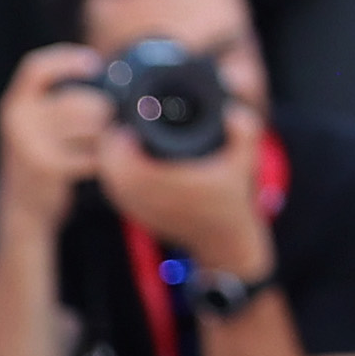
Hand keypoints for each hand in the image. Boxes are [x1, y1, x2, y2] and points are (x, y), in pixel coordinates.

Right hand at [0, 42, 120, 229]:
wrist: (20, 206)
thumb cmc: (39, 156)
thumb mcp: (34, 123)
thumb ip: (56, 99)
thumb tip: (107, 72)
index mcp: (14, 105)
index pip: (35, 68)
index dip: (65, 59)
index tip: (93, 63)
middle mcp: (18, 122)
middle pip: (77, 101)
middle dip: (101, 110)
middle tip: (108, 121)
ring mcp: (31, 147)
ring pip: (89, 127)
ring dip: (104, 136)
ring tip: (101, 143)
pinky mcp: (49, 169)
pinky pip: (93, 154)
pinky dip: (103, 158)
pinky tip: (100, 163)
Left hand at [97, 96, 279, 276]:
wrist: (224, 243)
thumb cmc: (233, 202)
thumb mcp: (245, 165)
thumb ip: (245, 134)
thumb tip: (233, 112)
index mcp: (171, 185)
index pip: (127, 160)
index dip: (120, 136)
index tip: (128, 118)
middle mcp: (151, 199)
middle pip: (111, 167)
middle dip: (112, 143)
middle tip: (122, 122)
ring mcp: (142, 211)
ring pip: (109, 180)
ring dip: (111, 159)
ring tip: (122, 137)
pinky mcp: (140, 217)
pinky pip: (115, 192)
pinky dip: (114, 175)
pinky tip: (124, 160)